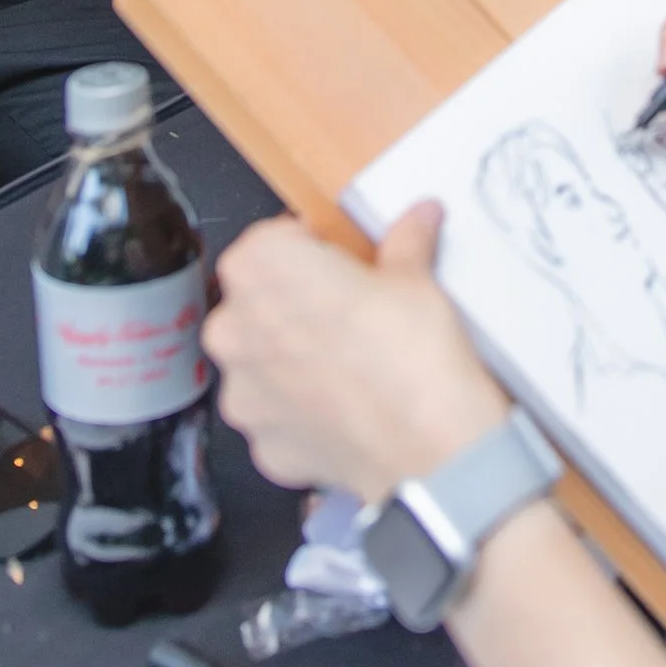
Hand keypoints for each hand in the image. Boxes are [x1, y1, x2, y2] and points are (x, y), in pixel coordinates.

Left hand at [205, 208, 507, 502]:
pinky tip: (346, 412)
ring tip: (348, 369)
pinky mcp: (261, 445)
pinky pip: (276, 418)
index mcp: (261, 267)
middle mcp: (234, 328)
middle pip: (256, 302)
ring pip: (260, 364)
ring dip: (290, 362)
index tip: (340, 262)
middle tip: (346, 315)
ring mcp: (241, 394)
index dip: (309, 248)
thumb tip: (418, 217)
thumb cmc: (415, 353)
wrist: (431, 449)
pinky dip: (302, 414)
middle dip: (293, 305)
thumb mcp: (416, 278)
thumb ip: (405, 240)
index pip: (272, 240)